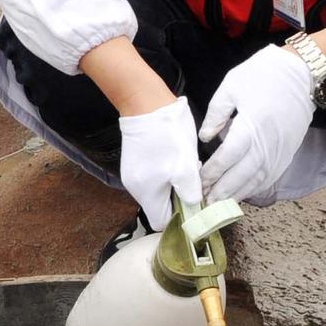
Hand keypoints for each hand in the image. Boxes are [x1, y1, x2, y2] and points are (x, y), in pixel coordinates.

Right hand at [118, 98, 202, 230]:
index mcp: (147, 193)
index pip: (161, 222)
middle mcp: (135, 188)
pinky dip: (166, 172)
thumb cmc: (167, 135)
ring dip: (173, 182)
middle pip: (160, 206)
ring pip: (158, 191)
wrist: (147, 103)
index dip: (179, 217)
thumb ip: (190, 192)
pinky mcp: (135, 162)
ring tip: (183, 163)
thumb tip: (193, 208)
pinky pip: (153, 177)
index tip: (192, 204)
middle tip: (190, 177)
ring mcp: (132, 174)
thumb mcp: (186, 166)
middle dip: (178, 196)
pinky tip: (174, 156)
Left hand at [199, 46, 316, 203]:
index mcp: (251, 126)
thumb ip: (216, 114)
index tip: (199, 181)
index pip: (227, 157)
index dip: (212, 172)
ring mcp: (280, 151)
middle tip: (205, 202)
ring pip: (257, 180)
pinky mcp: (288, 152)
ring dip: (238, 194)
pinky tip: (243, 193)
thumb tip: (205, 137)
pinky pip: (270, 176)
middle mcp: (267, 144)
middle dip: (222, 191)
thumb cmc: (264, 75)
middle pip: (241, 175)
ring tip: (220, 203)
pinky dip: (255, 187)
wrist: (302, 73)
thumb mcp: (232, 86)